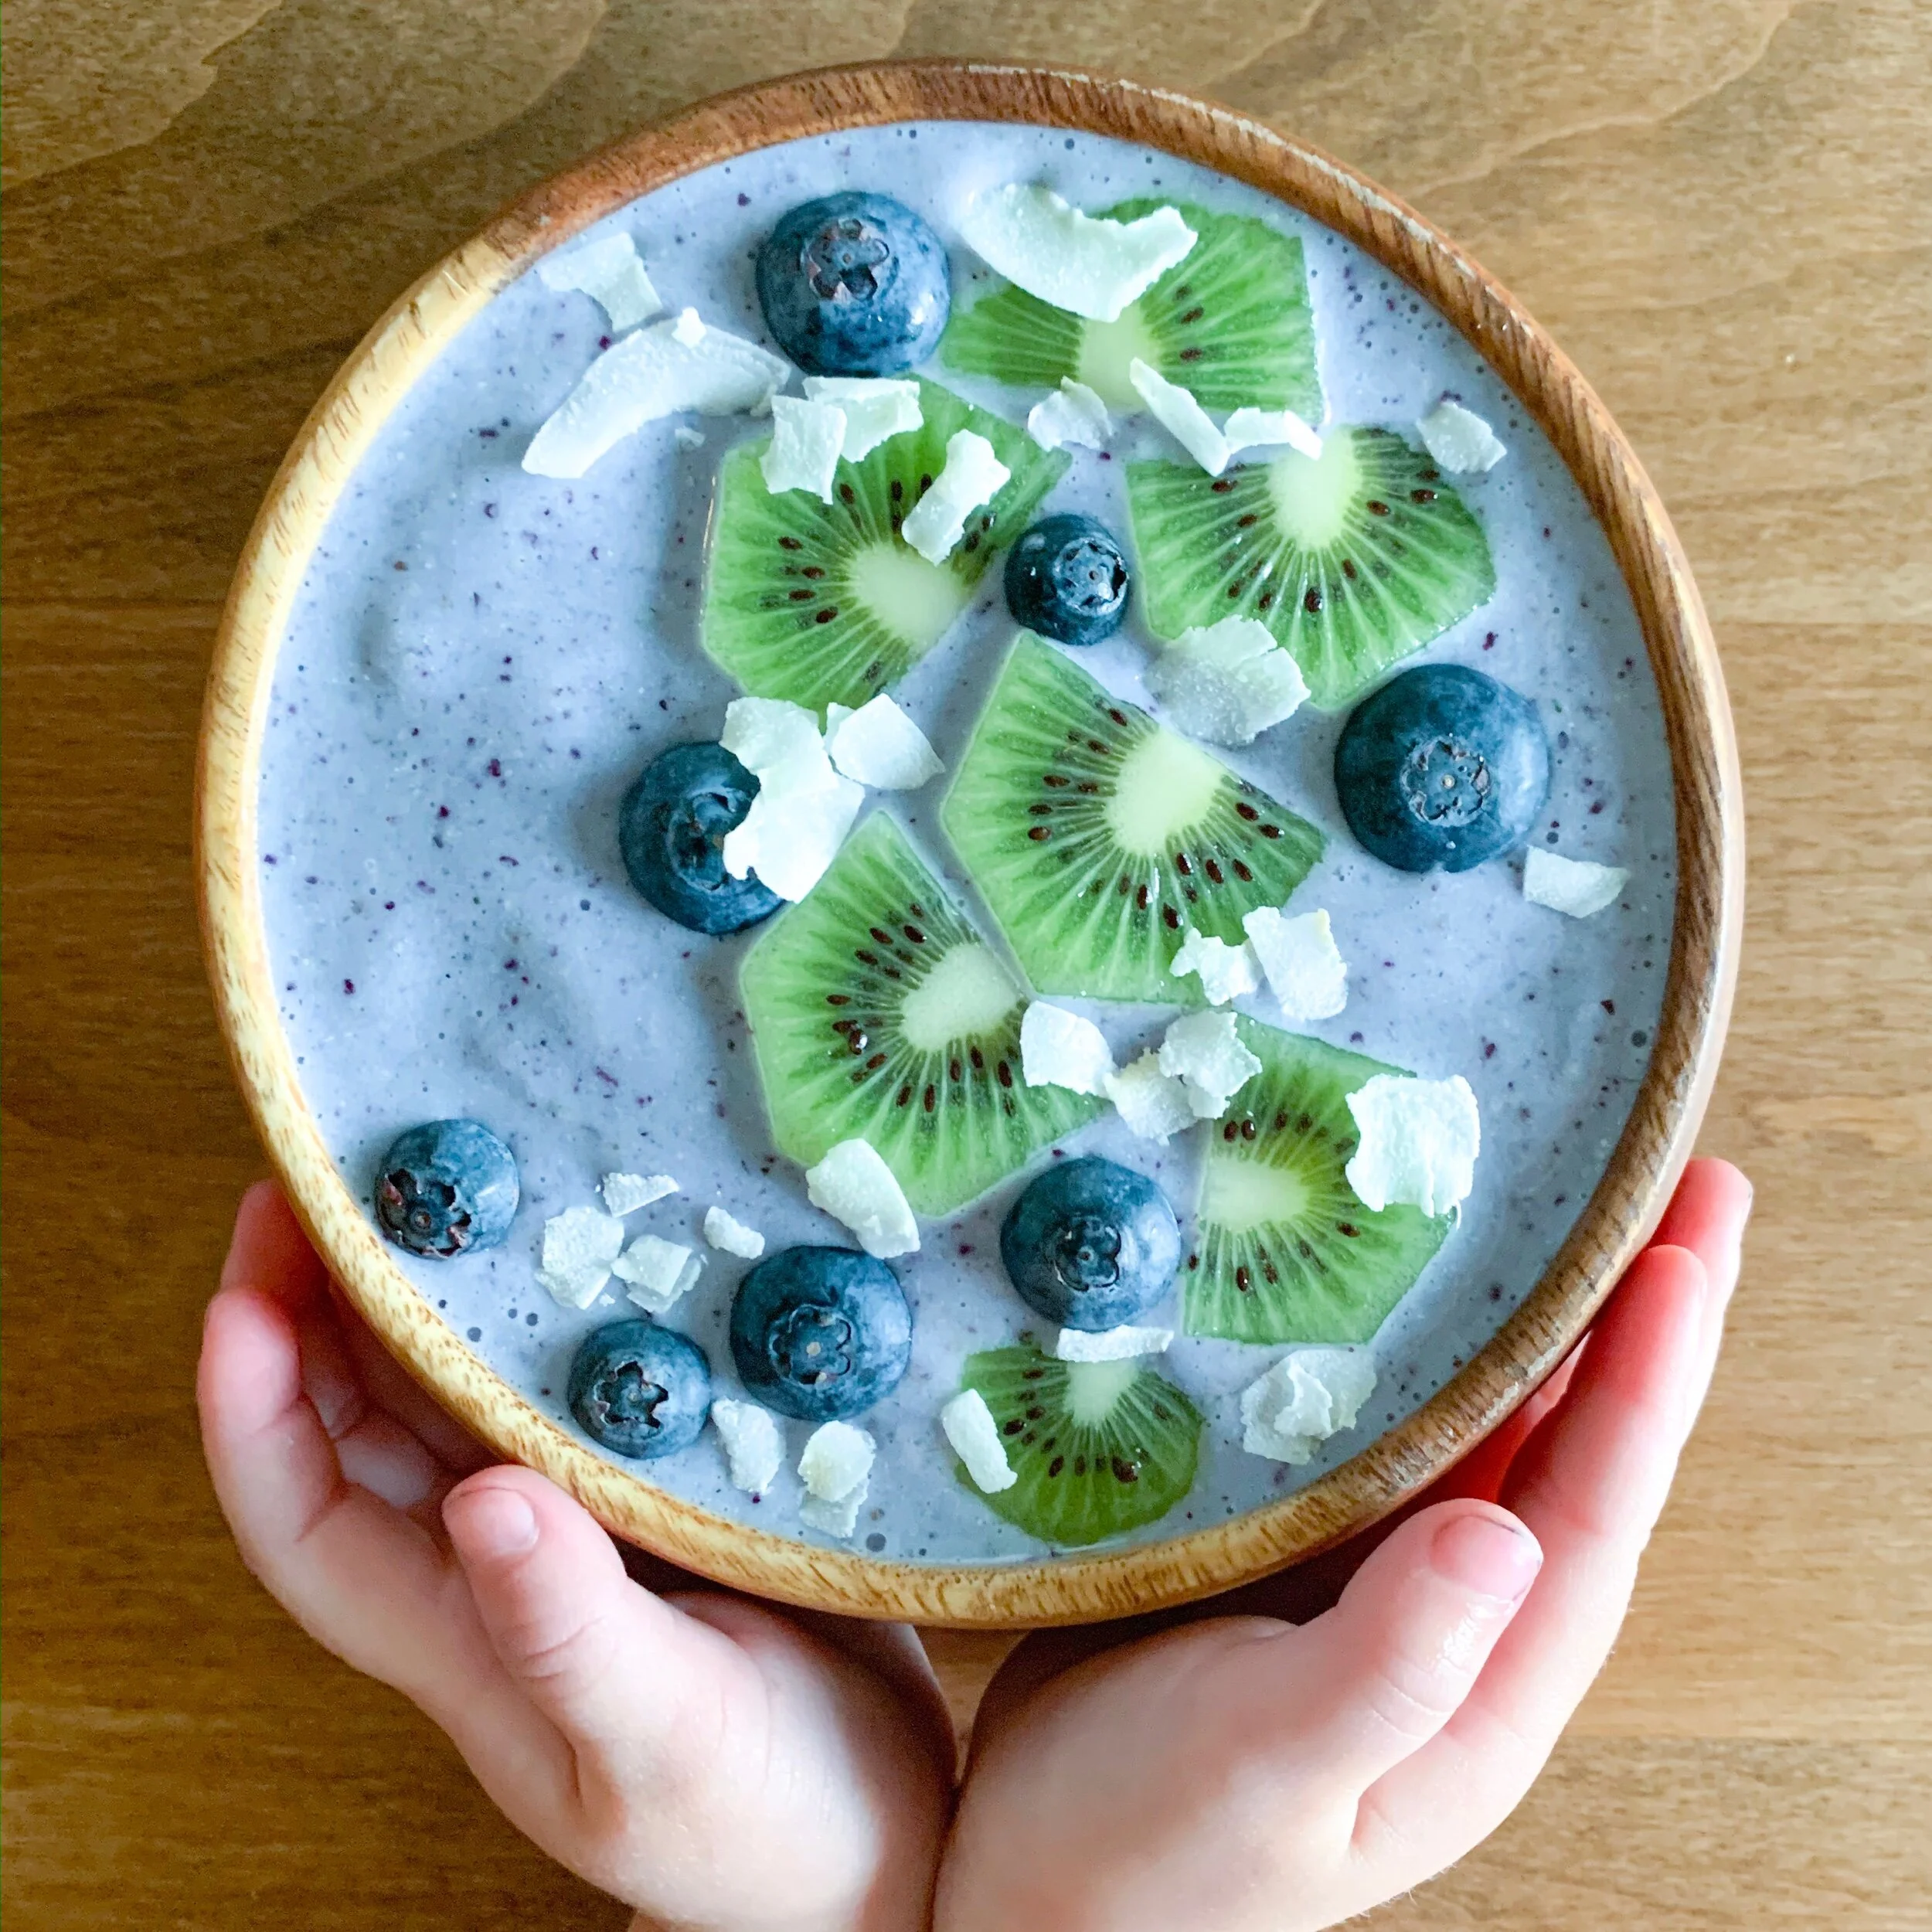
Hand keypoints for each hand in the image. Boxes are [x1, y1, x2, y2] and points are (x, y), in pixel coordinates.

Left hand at [198, 1183, 953, 1931]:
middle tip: (318, 1179)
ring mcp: (575, 1523)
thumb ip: (570, 1634)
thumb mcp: (666, 1741)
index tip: (243, 1295)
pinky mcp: (654, 1488)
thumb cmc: (769, 1823)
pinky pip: (571, 1381)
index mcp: (463, 1640)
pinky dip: (550, 1307)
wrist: (884, 1829)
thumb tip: (485, 1500)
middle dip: (314, 1311)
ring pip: (456, 1393)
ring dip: (422, 1295)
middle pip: (359, 1431)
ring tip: (427, 1178)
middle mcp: (496, 1566)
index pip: (305, 1525)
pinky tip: (578, 1234)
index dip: (252, 1417)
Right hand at [934, 1158, 1751, 1931]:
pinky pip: (1379, 1418)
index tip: (1682, 1249)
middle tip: (1676, 1179)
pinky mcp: (1294, 1540)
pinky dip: (1408, 1338)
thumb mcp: (1269, 1766)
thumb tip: (1505, 1535)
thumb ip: (1389, 1665)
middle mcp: (1450, 1617)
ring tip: (1572, 1193)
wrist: (1028, 1883)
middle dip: (1631, 1313)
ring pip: (1480, 1417)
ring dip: (1534, 1310)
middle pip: (1568, 1442)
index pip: (1596, 1508)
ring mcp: (1372, 1573)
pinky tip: (1403, 1268)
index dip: (1646, 1377)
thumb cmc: (1146, 1852)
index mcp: (1479, 1685)